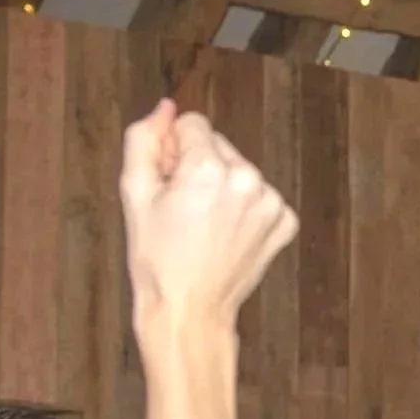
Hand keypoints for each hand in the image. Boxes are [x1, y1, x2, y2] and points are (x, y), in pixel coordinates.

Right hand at [119, 101, 298, 325]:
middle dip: (199, 167)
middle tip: (183, 210)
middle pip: (218, 145)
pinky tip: (226, 234)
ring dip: (222, 187)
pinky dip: (244, 209)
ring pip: (240, 170)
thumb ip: (144, 138)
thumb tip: (166, 108)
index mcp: (208, 167)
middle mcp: (247, 179)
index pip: (192, 124)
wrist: (190, 310)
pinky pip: (260, 196)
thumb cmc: (158, 258)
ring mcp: (271, 203)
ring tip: (203, 225)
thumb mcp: (134, 192)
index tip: (168, 183)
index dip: (173, 151)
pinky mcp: (285, 222)